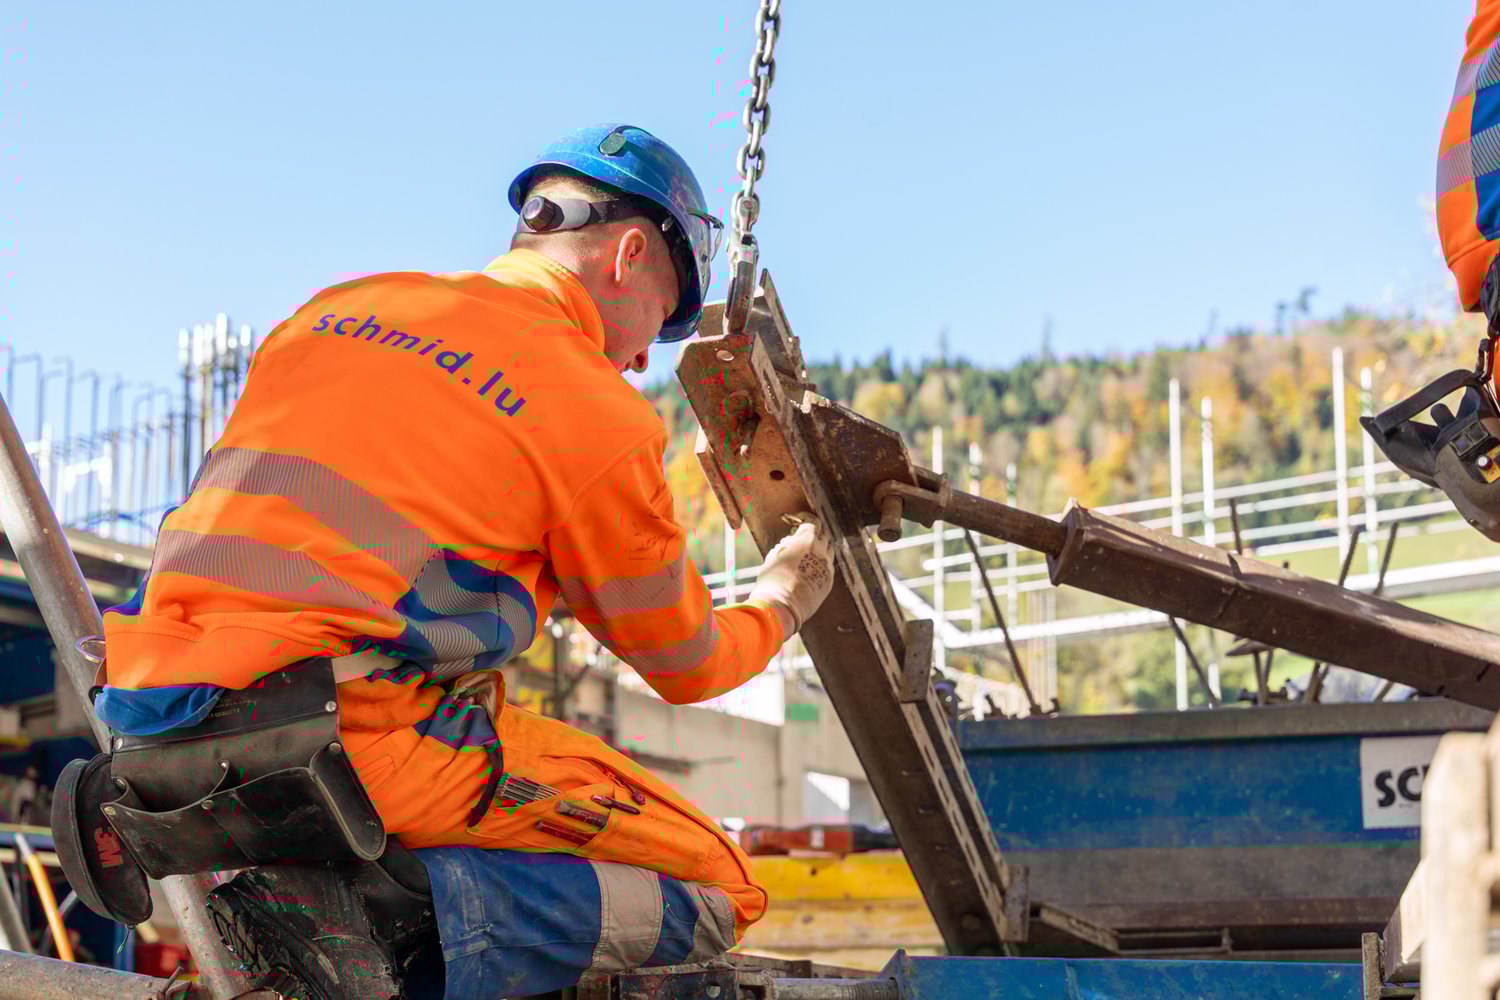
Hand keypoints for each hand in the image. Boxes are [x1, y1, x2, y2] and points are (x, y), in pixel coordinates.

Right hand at [749, 514, 834, 635]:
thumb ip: (786, 545)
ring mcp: (827, 566)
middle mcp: (821, 550)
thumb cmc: (773, 579)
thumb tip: (790, 542)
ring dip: (821, 547)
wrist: (782, 606)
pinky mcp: (829, 581)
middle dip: (814, 532)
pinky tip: (811, 567)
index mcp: (807, 540)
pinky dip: (822, 562)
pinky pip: (828, 566)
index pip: (812, 522)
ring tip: (809, 552)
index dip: (805, 519)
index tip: (798, 520)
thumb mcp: (774, 556)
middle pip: (823, 534)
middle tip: (803, 536)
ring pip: (829, 550)